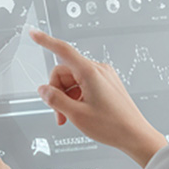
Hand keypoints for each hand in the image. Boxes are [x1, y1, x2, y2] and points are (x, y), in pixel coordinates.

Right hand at [29, 28, 167, 167]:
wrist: (135, 135)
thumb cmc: (113, 126)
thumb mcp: (76, 115)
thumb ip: (55, 99)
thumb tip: (43, 90)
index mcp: (90, 72)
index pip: (62, 50)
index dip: (45, 41)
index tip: (34, 34)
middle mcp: (98, 70)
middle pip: (65, 71)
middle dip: (57, 92)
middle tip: (58, 113)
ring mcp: (104, 76)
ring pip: (73, 80)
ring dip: (66, 97)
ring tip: (69, 117)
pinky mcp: (107, 84)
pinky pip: (84, 84)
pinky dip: (77, 97)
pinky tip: (79, 112)